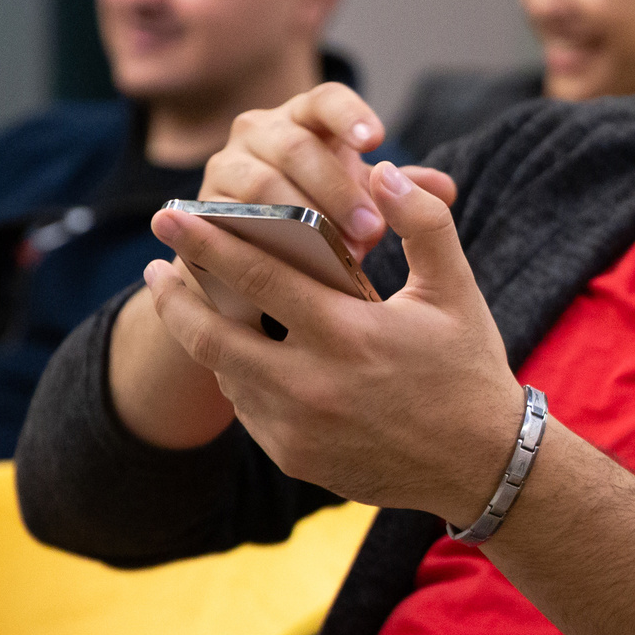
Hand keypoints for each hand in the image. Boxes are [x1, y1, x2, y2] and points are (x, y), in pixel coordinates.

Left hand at [141, 159, 522, 518]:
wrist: (481, 464)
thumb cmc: (467, 368)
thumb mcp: (456, 289)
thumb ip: (424, 222)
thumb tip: (384, 170)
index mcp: (347, 333)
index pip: (257, 276)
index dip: (207, 241)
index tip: (172, 215)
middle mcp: (311, 384)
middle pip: (213, 332)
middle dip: (174, 293)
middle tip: (153, 264)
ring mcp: (297, 428)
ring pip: (224, 372)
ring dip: (203, 334)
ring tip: (190, 305)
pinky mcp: (293, 457)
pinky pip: (246, 409)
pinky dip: (237, 375)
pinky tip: (241, 354)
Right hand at [200, 82, 456, 259]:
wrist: (265, 272)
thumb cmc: (327, 225)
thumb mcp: (367, 204)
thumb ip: (406, 193)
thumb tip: (443, 189)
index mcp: (306, 119)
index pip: (326, 100)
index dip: (350, 115)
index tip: (378, 141)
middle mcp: (260, 132)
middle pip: (297, 146)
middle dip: (338, 189)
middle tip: (374, 229)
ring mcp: (225, 166)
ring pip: (261, 182)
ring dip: (303, 217)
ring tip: (341, 252)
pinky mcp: (202, 208)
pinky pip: (228, 219)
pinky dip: (264, 240)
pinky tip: (294, 263)